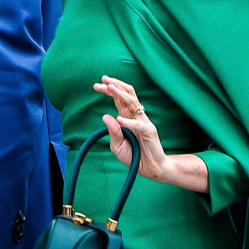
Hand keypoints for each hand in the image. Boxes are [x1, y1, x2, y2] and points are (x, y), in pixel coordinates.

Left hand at [92, 76, 209, 192]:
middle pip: (127, 95)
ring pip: (133, 103)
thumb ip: (112, 132)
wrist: (151, 169)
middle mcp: (136, 116)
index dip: (109, 90)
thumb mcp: (117, 146)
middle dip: (115, 85)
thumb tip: (105, 115)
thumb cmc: (134, 156)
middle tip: (103, 80)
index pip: (119, 99)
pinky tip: (119, 119)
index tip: (97, 85)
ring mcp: (143, 122)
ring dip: (121, 95)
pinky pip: (138, 124)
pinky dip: (128, 122)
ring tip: (110, 88)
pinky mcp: (149, 132)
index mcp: (127, 117)